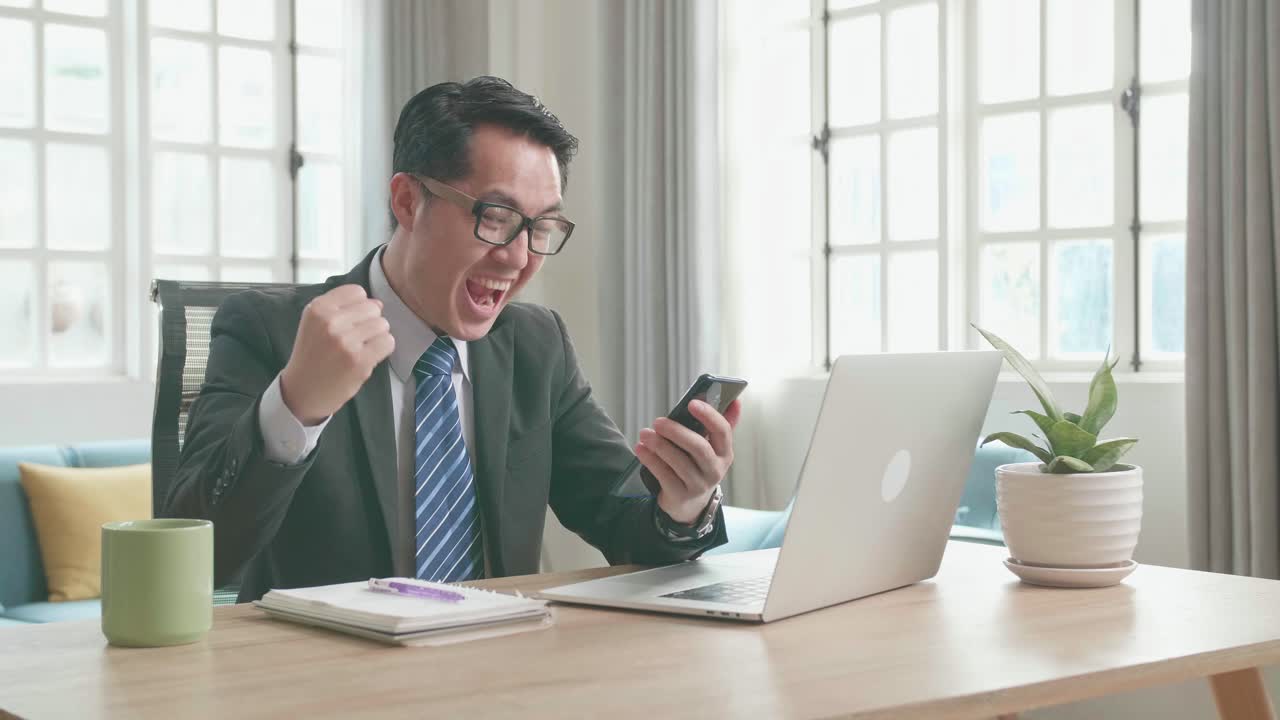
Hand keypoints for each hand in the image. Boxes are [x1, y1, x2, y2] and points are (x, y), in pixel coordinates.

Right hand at [279, 285, 394, 424]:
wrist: (303, 391)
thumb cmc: (314, 355)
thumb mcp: (317, 323)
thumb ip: (344, 308)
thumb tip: (378, 303)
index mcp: (317, 309)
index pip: (356, 292)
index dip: (359, 306)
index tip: (350, 321)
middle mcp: (330, 322)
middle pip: (373, 308)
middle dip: (369, 322)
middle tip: (355, 339)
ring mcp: (345, 341)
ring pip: (382, 324)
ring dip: (377, 336)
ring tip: (360, 348)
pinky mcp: (359, 360)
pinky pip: (387, 342)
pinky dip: (382, 349)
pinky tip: (367, 357)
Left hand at [635, 399, 741, 524]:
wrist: (690, 504)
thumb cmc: (698, 466)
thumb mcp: (712, 448)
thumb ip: (719, 424)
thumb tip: (735, 400)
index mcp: (725, 453)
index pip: (723, 431)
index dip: (709, 416)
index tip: (692, 403)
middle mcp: (715, 470)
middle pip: (699, 448)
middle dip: (677, 432)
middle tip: (658, 421)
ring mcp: (698, 485)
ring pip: (679, 462)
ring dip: (659, 445)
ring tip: (645, 434)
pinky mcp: (680, 495)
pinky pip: (664, 475)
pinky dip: (650, 460)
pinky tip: (641, 449)